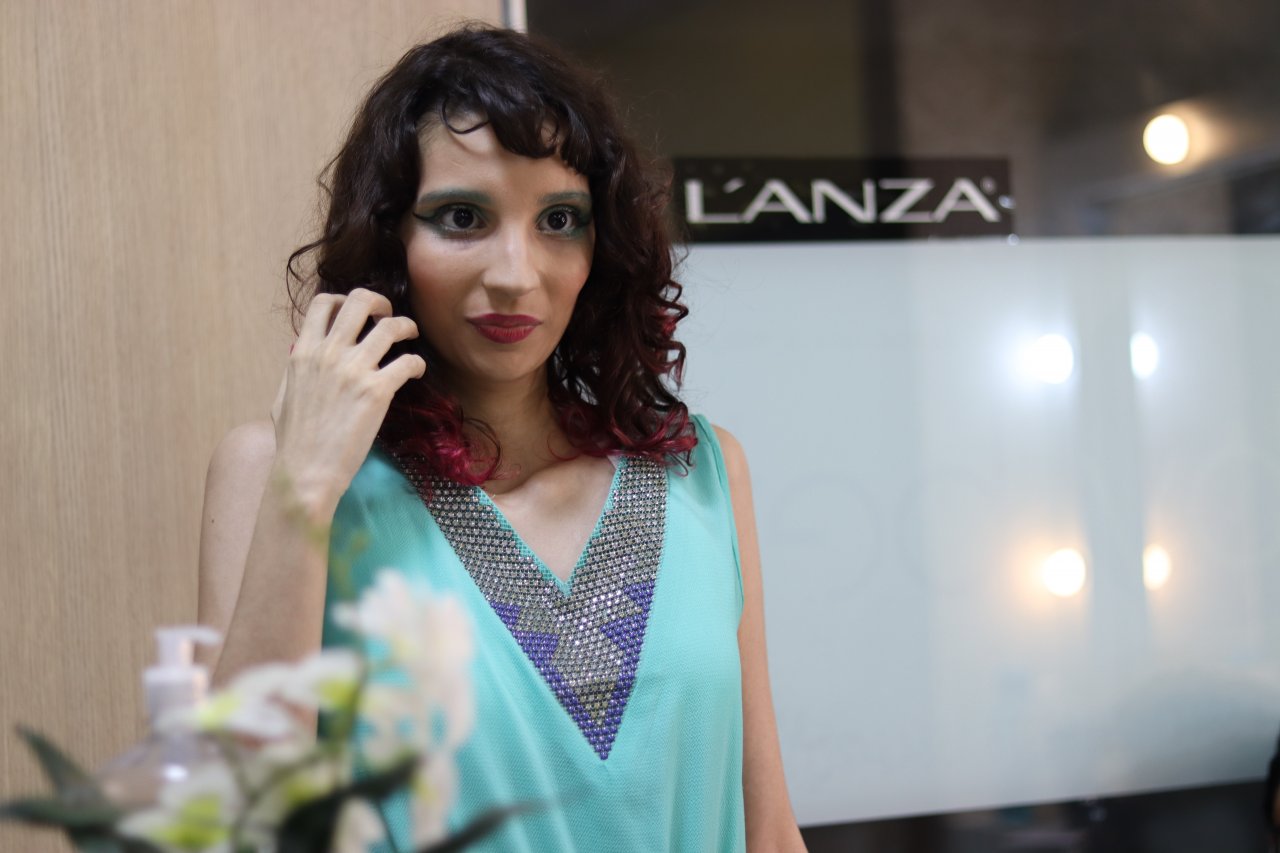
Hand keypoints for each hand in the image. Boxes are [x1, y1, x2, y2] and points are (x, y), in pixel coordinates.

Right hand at [270, 288, 424, 515]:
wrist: (306, 471)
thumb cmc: (294, 441)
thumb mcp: (284, 395)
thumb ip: (297, 371)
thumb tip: (303, 359)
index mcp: (304, 352)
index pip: (324, 303)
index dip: (345, 299)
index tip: (358, 313)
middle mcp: (328, 353)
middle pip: (360, 300)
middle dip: (380, 302)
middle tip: (388, 315)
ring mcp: (354, 370)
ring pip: (391, 326)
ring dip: (406, 326)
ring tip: (411, 335)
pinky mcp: (377, 391)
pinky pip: (409, 361)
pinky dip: (417, 362)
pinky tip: (416, 371)